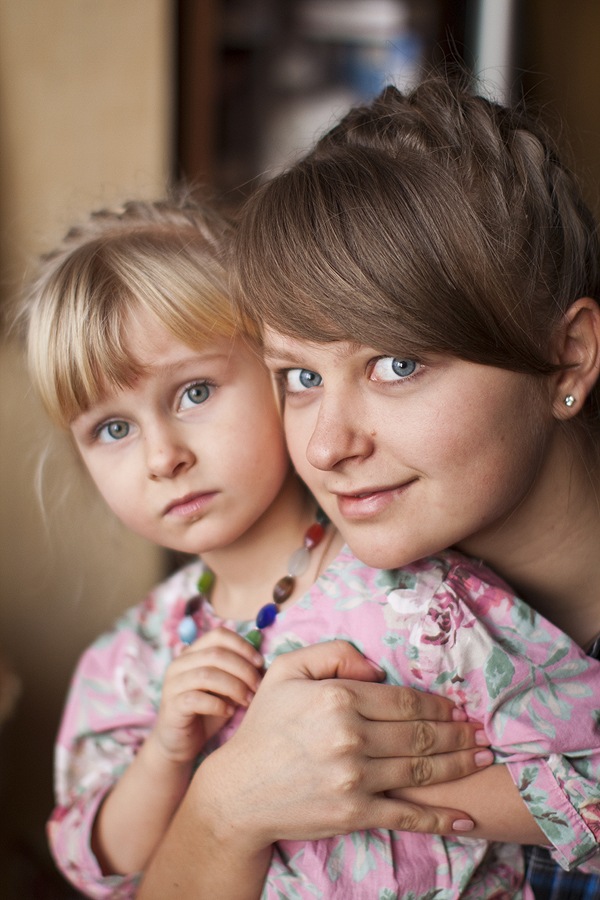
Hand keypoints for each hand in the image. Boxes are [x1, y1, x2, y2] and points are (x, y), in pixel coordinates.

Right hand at [152, 627, 263, 762]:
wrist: (181, 743)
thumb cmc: (208, 713)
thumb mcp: (226, 688)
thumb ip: (237, 672)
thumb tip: (262, 661)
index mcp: (193, 653)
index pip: (219, 635)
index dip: (242, 646)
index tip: (260, 663)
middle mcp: (179, 664)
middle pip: (216, 653)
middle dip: (243, 669)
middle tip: (258, 686)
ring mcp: (173, 684)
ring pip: (207, 675)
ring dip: (234, 687)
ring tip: (247, 700)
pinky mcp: (172, 706)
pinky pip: (196, 699)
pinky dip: (218, 705)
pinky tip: (229, 712)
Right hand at [196, 640, 490, 849]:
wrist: (239, 791)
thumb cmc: (264, 726)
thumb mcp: (287, 671)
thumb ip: (332, 654)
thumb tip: (377, 667)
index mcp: (338, 698)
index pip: (403, 699)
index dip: (437, 703)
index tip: (456, 706)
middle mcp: (350, 737)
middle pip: (419, 733)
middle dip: (457, 732)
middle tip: (482, 731)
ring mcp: (354, 778)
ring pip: (420, 769)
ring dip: (458, 764)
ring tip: (482, 757)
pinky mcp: (354, 814)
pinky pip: (406, 815)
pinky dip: (440, 818)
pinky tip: (465, 818)